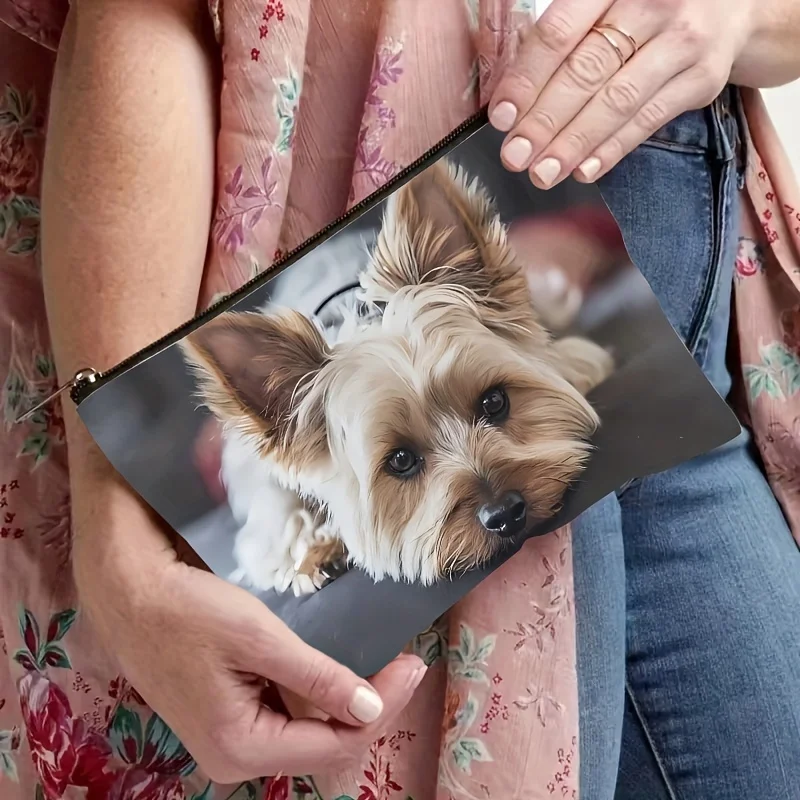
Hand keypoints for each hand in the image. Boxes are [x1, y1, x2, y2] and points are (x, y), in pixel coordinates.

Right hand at [71, 455, 424, 782]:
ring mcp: (230, 739)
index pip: (335, 742)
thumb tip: (370, 709)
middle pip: (324, 743)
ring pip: (308, 730)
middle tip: (405, 663)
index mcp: (242, 747)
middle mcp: (236, 758)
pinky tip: (336, 667)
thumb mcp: (260, 639)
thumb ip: (317, 679)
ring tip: (382, 662)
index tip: (413, 665)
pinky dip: (316, 693)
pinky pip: (285, 715)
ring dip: (344, 698)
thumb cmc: (188, 611)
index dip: (382, 706)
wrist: (129, 593)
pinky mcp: (228, 716)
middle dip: (368, 706)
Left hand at [488, 0, 754, 185]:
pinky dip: (612, 149)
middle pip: (586, 71)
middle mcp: (653, 3)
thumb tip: (512, 99)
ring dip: (574, 144)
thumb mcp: (606, 1)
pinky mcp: (702, 78)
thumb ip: (565, 34)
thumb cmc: (645, 5)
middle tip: (514, 156)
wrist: (730, 3)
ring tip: (542, 173)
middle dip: (544, 121)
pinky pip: (648, 120)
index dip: (526, 79)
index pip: (559, 33)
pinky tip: (583, 170)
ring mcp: (682, 41)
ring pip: (617, 101)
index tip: (501, 117)